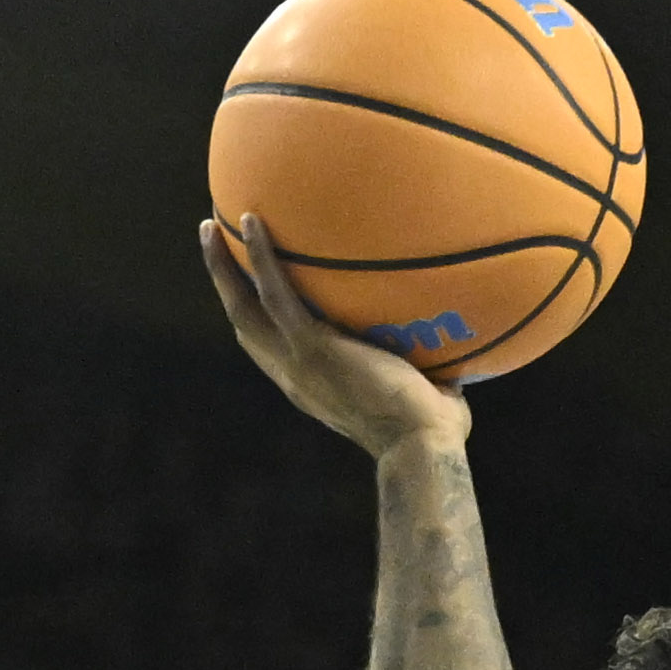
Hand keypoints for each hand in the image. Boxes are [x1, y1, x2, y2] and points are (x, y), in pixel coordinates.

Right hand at [200, 213, 473, 459]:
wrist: (422, 448)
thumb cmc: (434, 433)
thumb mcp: (422, 395)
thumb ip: (424, 369)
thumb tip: (458, 345)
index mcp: (311, 388)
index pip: (270, 350)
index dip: (255, 321)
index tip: (248, 292)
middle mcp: (294, 376)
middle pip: (244, 324)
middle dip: (225, 285)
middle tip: (214, 245)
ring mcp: (298, 361)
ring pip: (244, 307)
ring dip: (222, 266)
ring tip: (212, 225)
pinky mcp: (312, 346)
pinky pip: (276, 292)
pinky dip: (260, 257)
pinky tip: (253, 222)